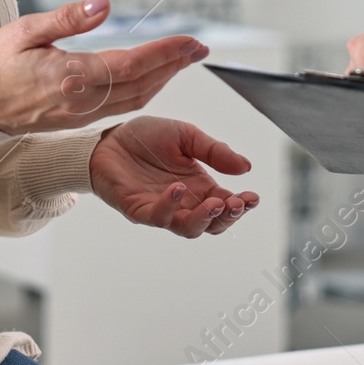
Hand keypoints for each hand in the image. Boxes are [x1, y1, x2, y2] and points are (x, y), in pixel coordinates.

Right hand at [0, 0, 208, 135]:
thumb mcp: (23, 31)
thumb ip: (66, 19)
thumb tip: (104, 3)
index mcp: (69, 76)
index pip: (130, 65)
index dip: (165, 53)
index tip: (190, 41)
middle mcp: (81, 100)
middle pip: (142, 84)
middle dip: (175, 65)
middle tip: (201, 47)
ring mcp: (82, 113)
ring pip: (136, 98)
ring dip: (165, 78)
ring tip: (185, 59)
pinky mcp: (79, 119)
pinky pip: (123, 106)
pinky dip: (147, 90)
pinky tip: (155, 77)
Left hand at [88, 117, 258, 237]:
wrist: (110, 136)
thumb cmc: (147, 137)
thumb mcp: (187, 136)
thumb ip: (214, 151)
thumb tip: (246, 167)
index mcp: (200, 186)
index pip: (226, 204)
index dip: (241, 204)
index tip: (253, 197)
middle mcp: (184, 202)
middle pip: (212, 224)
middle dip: (227, 217)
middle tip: (237, 203)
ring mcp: (161, 208)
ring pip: (188, 228)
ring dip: (204, 219)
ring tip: (215, 203)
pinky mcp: (138, 209)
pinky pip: (157, 217)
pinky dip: (169, 206)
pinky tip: (178, 189)